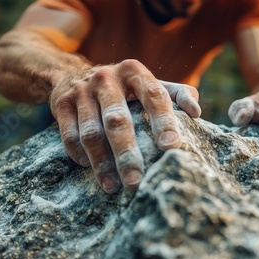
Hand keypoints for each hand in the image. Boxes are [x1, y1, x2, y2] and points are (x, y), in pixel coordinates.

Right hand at [49, 59, 200, 192]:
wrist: (74, 74)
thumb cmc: (124, 88)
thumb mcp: (149, 84)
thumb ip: (176, 94)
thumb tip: (196, 112)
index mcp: (134, 71)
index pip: (154, 95)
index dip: (163, 121)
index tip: (172, 147)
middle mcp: (107, 77)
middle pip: (118, 120)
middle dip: (128, 153)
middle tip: (137, 182)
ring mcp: (82, 90)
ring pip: (92, 132)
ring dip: (102, 163)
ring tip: (113, 187)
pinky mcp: (61, 103)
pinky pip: (69, 135)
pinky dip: (79, 155)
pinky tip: (90, 170)